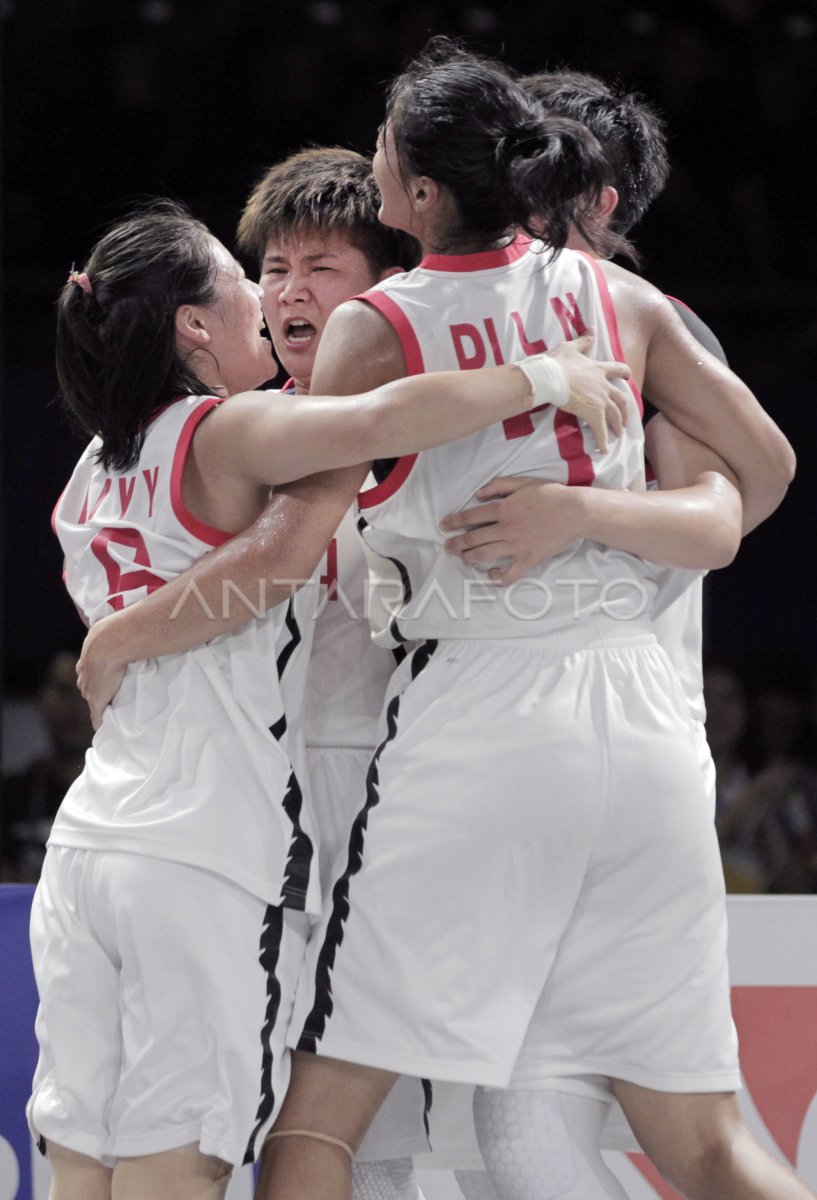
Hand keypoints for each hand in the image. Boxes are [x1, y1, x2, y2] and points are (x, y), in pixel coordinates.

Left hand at [76, 617, 127, 730]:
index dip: (94, 672)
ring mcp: (90, 687)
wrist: (112, 643)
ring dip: (98, 703)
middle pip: (86, 683)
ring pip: (91, 699)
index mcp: (89, 654)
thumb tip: (146, 618)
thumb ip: (128, 627)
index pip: (87, 667)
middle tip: (106, 691)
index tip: (102, 674)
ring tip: (108, 708)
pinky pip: (97, 716)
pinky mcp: (97, 701)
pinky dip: (100, 722)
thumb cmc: (119, 631)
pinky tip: (104, 728)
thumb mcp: (118, 627)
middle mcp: (85, 672)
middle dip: (93, 687)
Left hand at [440, 475, 589, 583]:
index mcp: (504, 509)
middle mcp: (506, 529)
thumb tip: (477, 494)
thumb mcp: (523, 482)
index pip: (471, 517)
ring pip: (485, 555)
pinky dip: (498, 577)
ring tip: (463, 558)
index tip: (444, 526)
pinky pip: (510, 574)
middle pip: (473, 539)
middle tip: (448, 547)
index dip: (454, 522)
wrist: (576, 511)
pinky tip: (491, 575)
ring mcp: (517, 546)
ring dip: (469, 558)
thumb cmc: (551, 494)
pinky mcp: (529, 559)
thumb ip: (498, 486)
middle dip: (456, 544)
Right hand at [546, 332, 630, 452]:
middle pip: (621, 398)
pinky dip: (603, 441)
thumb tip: (592, 330)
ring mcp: (600, 401)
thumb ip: (583, 341)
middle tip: (626, 417)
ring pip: (615, 415)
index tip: (629, 376)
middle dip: (625, 409)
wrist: (551, 377)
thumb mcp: (570, 347)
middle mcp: (603, 385)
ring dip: (618, 425)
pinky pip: (601, 431)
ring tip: (619, 434)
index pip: (618, 370)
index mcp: (598, 369)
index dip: (624, 373)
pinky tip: (603, 450)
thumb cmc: (557, 362)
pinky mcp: (594, 414)